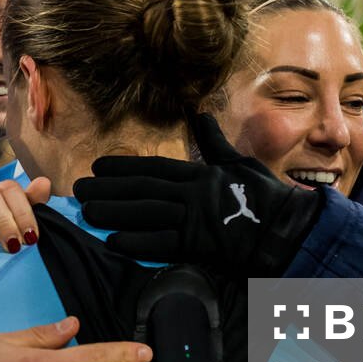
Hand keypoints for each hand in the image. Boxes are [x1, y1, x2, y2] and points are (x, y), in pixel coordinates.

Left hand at [74, 113, 322, 275]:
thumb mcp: (238, 163)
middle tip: (78, 190)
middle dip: (107, 190)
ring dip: (113, 213)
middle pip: (141, 190)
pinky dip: (137, 243)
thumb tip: (202, 116)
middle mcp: (191, 194)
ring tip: (86, 212)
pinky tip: (113, 241)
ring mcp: (193, 220)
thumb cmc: (264, 196)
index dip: (123, 168)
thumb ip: (214, 142)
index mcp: (199, 174)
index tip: (97, 167)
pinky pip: (161, 244)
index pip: (153, 169)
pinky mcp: (198, 245)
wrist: (285, 228)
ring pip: (145, 214)